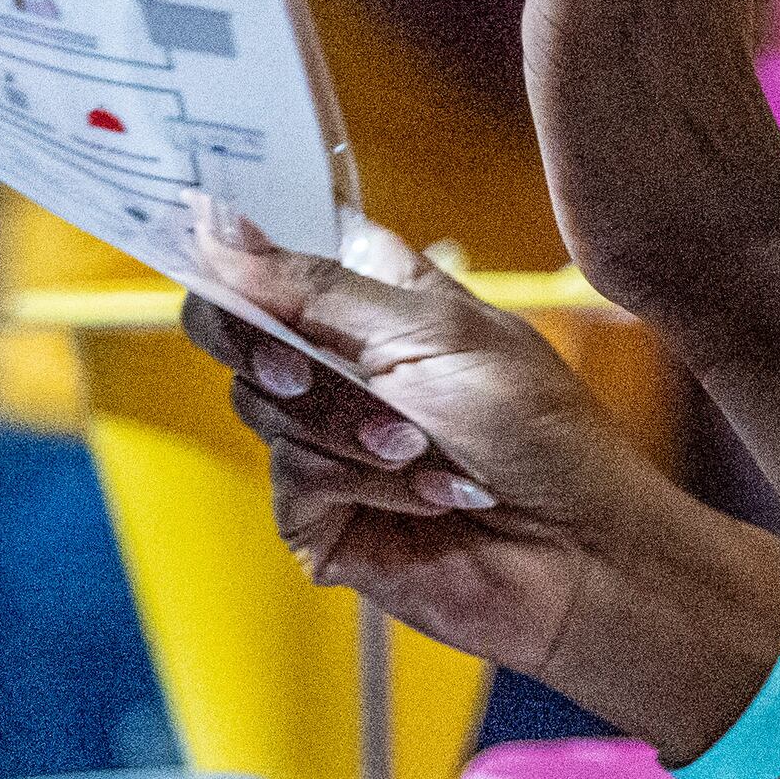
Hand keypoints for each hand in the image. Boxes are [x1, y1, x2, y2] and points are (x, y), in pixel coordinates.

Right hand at [182, 206, 719, 685]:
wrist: (579, 551)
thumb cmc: (539, 430)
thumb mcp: (433, 332)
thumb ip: (317, 286)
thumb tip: (217, 228)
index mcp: (370, 295)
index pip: (266, 254)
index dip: (227, 249)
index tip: (200, 238)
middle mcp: (337, 361)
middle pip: (234, 327)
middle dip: (280, 352)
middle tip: (310, 370)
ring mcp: (323, 438)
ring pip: (262, 406)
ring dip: (351, 428)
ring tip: (428, 451)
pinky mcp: (320, 512)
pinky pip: (292, 480)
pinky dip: (362, 485)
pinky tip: (428, 496)